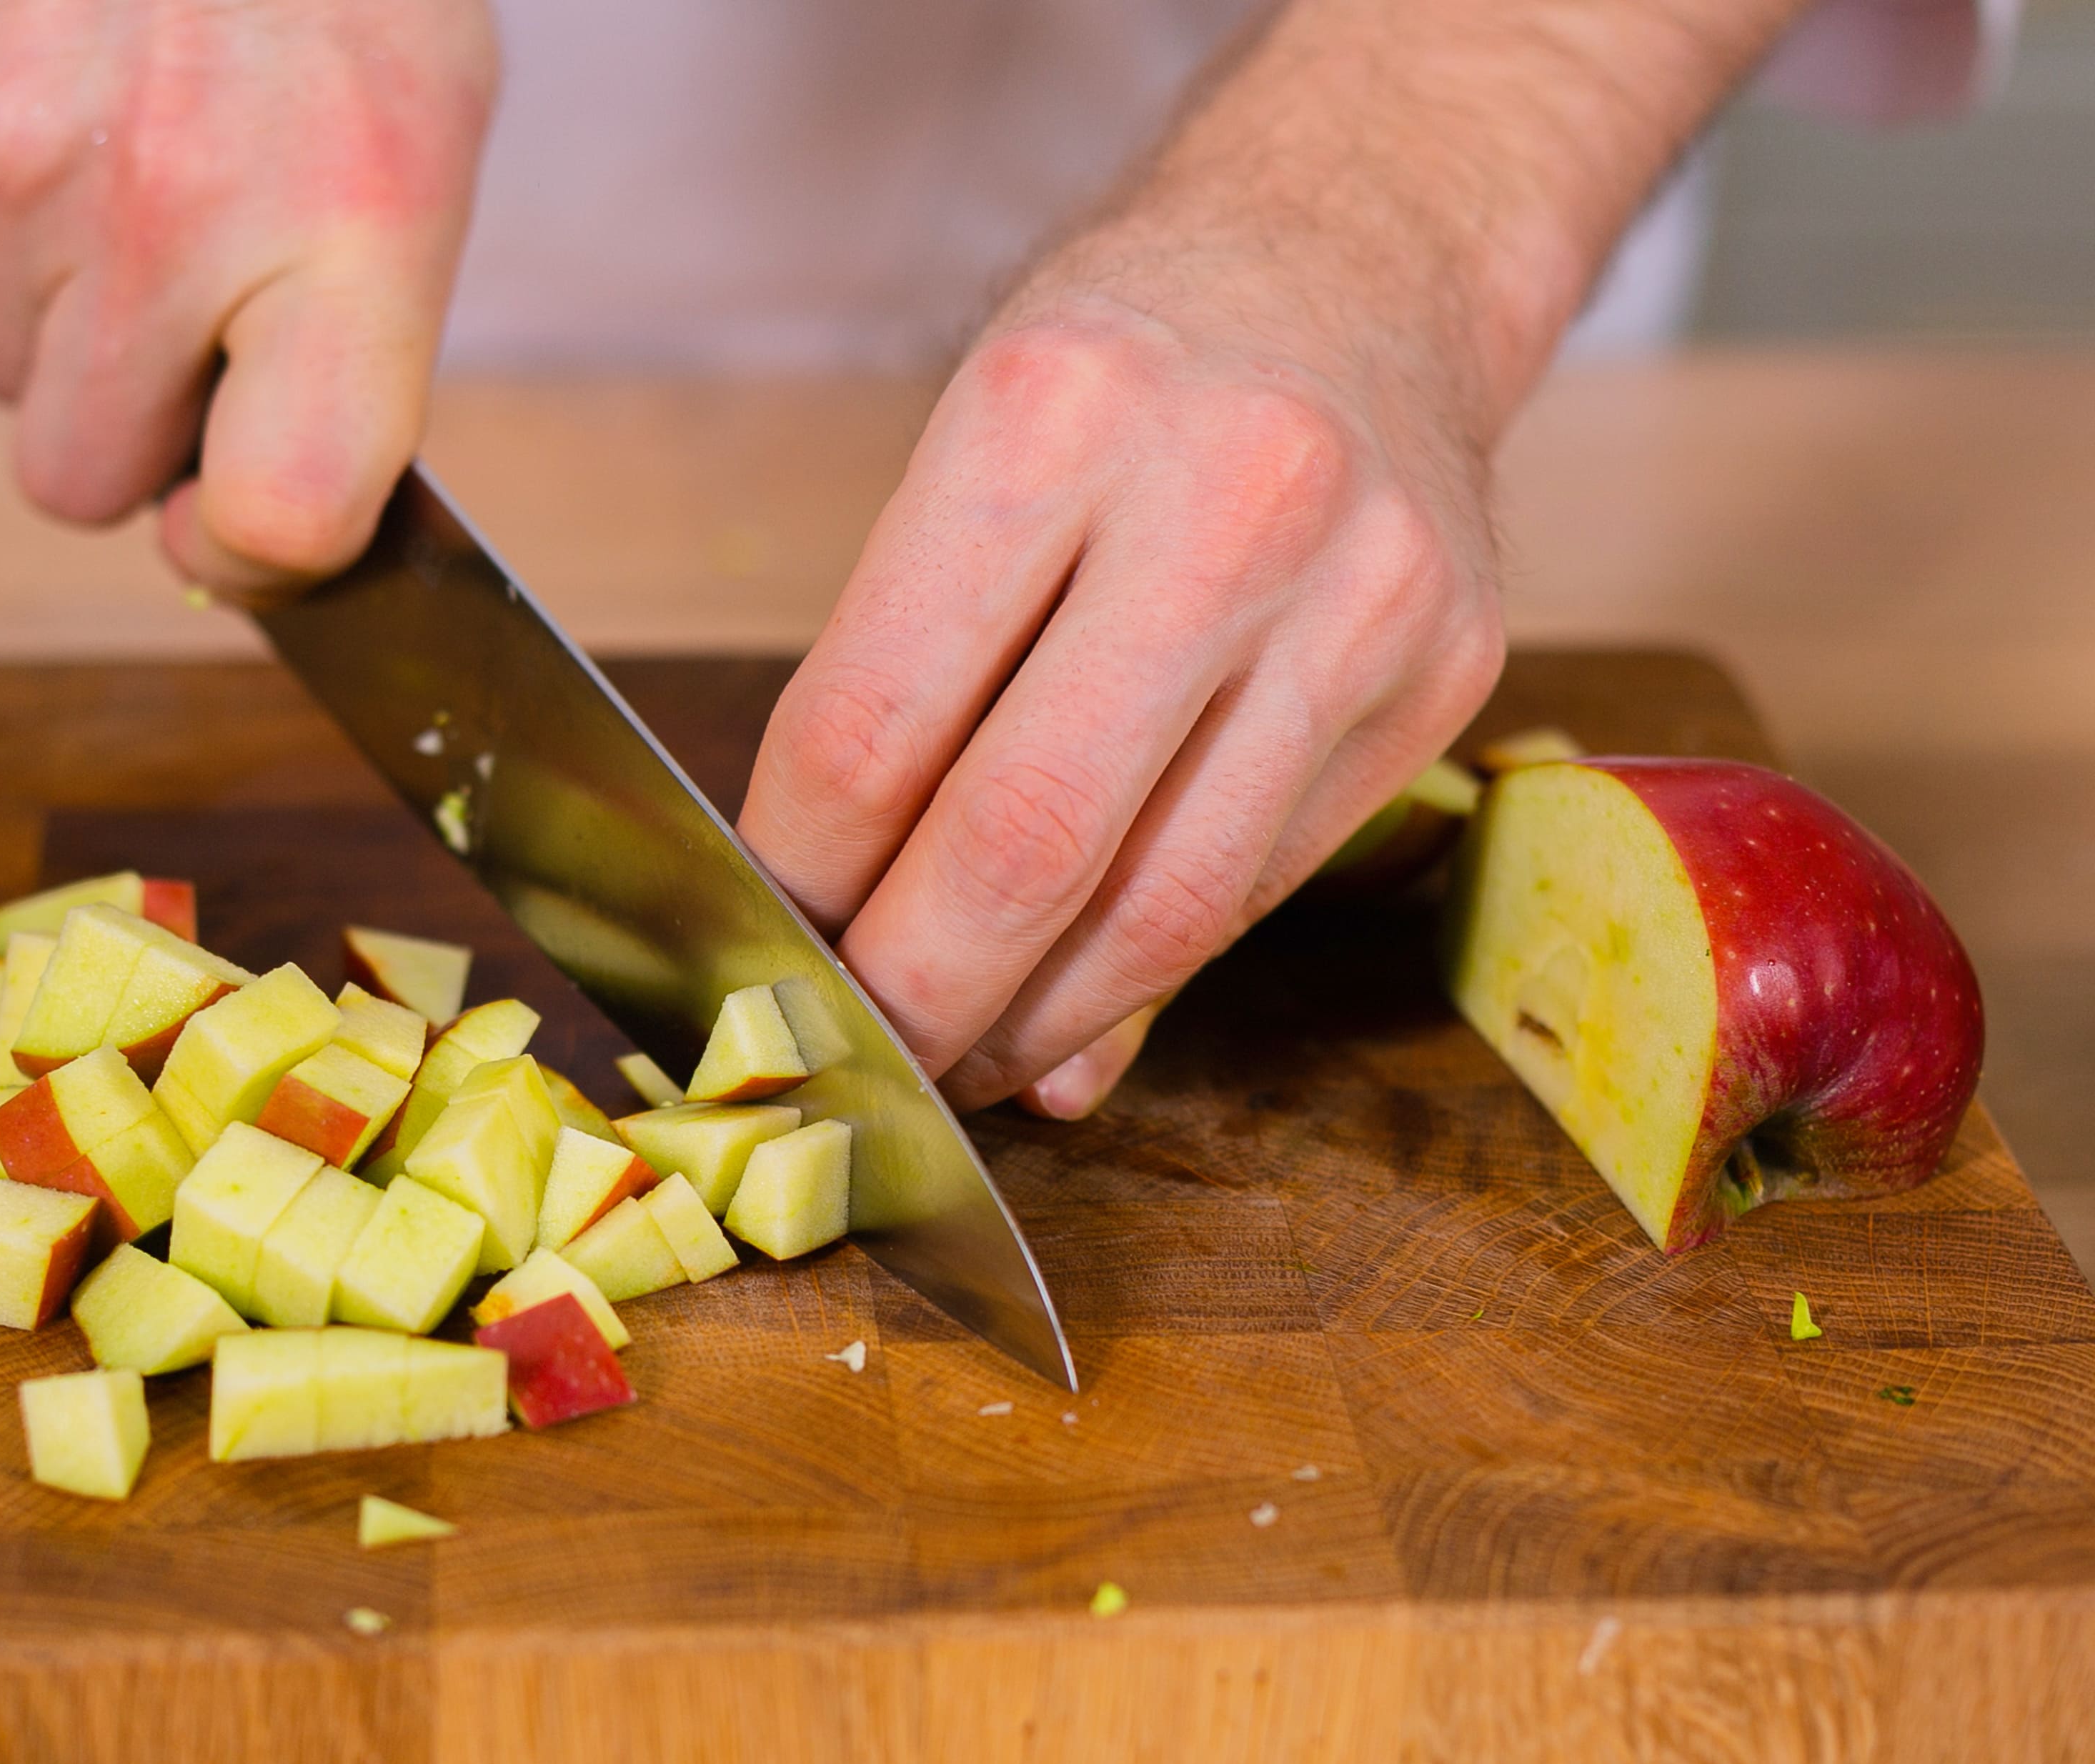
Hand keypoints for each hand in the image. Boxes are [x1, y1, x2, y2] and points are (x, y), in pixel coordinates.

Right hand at [0, 0, 495, 599]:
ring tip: (133, 154)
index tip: (237, 511)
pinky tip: (60, 90)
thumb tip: (233, 529)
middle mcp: (164, 210)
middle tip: (189, 296)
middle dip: (123, 418)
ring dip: (51, 301)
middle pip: (74, 476)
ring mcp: (12, 143)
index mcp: (342, 241)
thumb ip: (346, 372)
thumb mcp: (417, 163)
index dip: (243, 548)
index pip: (275, 515)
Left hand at [739, 237, 1506, 1119]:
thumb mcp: (978, 449)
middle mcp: (1226, 500)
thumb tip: (860, 936)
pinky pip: (1261, 883)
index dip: (798, 873)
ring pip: (1165, 906)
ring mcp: (1359, 597)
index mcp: (1051, 414)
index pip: (871, 723)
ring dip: (1037, 1021)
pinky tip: (1079, 1008)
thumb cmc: (1126, 368)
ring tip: (961, 1058)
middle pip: (1024, 841)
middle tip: (853, 1055)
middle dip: (916, 993)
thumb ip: (915, 685)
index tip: (765, 935)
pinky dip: (1152, 974)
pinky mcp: (1446, 676)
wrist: (1364, 258)